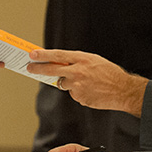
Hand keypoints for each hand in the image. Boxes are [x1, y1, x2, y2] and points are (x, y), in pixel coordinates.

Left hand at [27, 49, 147, 115]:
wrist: (123, 90)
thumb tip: (61, 64)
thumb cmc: (109, 73)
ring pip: (64, 84)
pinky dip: (79, 93)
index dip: (43, 55)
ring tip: (86, 82)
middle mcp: (78, 72)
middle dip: (38, 68)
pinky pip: (74, 94)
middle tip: (29, 68)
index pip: (58, 55)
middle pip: (52, 70)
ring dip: (69, 83)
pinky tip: (91, 91)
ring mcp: (78, 86)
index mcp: (82, 59)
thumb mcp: (93, 61)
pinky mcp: (79, 98)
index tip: (32, 53)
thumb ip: (77, 61)